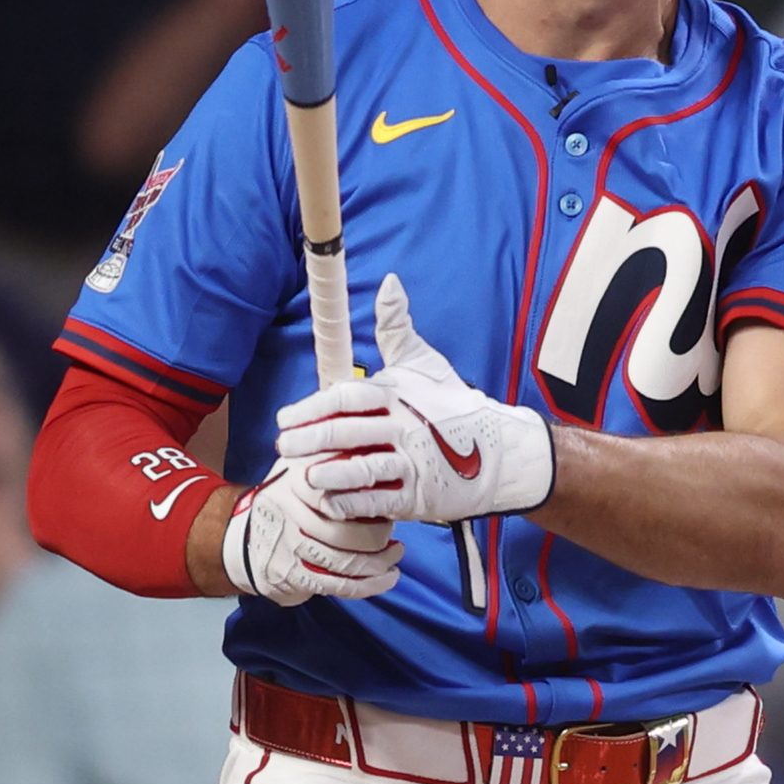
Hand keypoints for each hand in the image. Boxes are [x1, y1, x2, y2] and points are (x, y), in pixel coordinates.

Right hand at [221, 455, 402, 605]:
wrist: (245, 539)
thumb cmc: (290, 499)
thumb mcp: (302, 465)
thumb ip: (335, 455)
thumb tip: (382, 449)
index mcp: (293, 477)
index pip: (337, 488)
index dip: (369, 497)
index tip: (389, 497)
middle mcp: (286, 510)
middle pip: (341, 529)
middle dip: (377, 535)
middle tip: (394, 532)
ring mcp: (286, 545)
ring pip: (342, 561)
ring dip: (377, 563)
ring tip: (395, 554)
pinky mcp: (290, 575)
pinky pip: (336, 585)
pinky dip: (368, 585)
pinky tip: (386, 578)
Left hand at [275, 273, 554, 522]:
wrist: (500, 451)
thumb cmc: (454, 405)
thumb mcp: (425, 362)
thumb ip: (397, 327)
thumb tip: (389, 282)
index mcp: (399, 393)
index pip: (348, 396)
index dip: (313, 406)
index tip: (286, 417)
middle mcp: (405, 426)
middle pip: (348, 431)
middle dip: (310, 440)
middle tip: (283, 447)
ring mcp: (414, 462)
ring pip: (363, 468)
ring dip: (331, 473)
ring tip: (307, 476)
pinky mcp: (420, 495)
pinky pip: (380, 500)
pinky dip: (352, 502)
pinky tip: (331, 501)